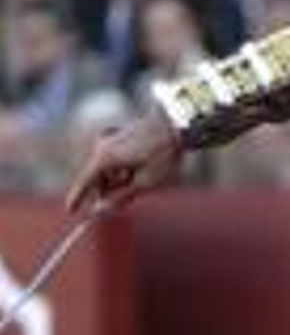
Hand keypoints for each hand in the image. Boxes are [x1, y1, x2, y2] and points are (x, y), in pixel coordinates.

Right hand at [66, 111, 183, 212]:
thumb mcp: (146, 181)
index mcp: (105, 158)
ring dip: (119, 178)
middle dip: (110, 189)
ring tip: (141, 173)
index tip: (71, 210)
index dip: (78, 197)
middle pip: (97, 177)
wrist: (174, 123)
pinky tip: (140, 164)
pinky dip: (122, 167)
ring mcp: (107, 139)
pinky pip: (112, 158)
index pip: (86, 182)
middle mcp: (101, 146)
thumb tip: (103, 209)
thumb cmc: (163, 154)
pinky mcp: (115, 135)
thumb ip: (122, 196)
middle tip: (131, 191)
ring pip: (105, 169)